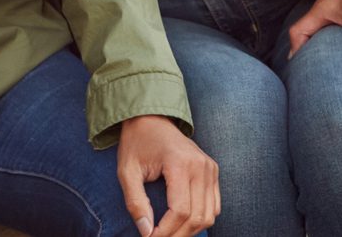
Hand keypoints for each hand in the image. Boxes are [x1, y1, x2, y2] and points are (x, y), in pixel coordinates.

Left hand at [116, 114, 218, 236]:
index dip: (166, 232)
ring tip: (169, 234)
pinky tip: (182, 223)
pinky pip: (215, 206)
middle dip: (177, 235)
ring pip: (209, 215)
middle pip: (197, 216)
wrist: (151, 118)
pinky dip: (201, 219)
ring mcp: (210, 168)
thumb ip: (135, 202)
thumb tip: (146, 232)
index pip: (179, 210)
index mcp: (179, 163)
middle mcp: (200, 166)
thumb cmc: (137, 143)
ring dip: (190, 231)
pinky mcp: (213, 171)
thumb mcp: (126, 171)